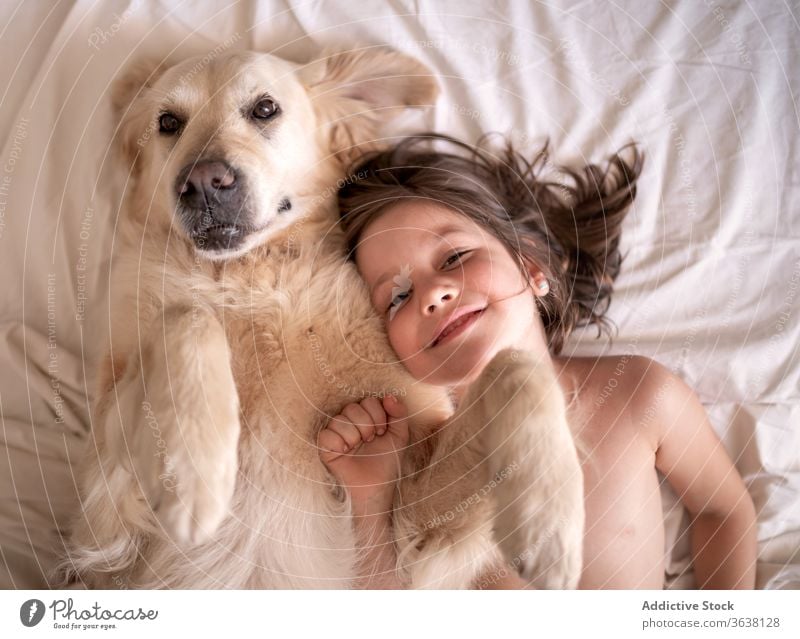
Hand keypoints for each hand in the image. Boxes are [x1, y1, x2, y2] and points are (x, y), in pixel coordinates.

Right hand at [318, 395, 408, 515]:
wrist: (376, 487)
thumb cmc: (387, 463)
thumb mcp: (399, 436)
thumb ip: (399, 414)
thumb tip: (389, 396)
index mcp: (366, 418)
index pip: (368, 401)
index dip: (378, 416)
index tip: (382, 432)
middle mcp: (350, 424)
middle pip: (352, 408)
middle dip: (366, 425)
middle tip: (370, 441)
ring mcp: (336, 435)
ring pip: (339, 420)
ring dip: (354, 436)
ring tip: (358, 448)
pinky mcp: (325, 448)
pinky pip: (326, 435)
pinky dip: (338, 443)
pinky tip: (345, 453)